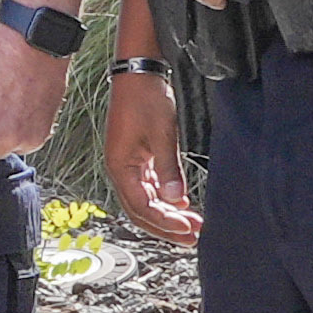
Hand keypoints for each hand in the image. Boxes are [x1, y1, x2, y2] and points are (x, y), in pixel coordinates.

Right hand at [104, 70, 204, 245]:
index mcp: (121, 167)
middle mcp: (120, 170)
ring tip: (192, 226)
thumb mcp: (162, 133)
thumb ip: (168, 168)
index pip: (141, 206)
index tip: (189, 228)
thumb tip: (175, 199)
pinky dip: (164, 200)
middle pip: (139, 211)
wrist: (138, 74)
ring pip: (145, 202)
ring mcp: (128, 165)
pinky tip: (182, 205)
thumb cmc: (146, 100)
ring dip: (166, 216)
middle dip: (165, 227)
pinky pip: (148, 188)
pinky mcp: (137, 159)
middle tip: (193, 238)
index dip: (165, 221)